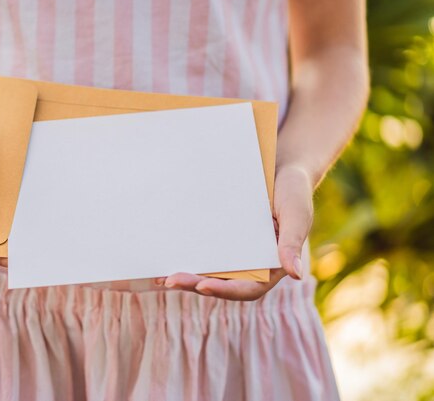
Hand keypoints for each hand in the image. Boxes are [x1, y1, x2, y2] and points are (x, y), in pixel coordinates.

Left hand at [156, 165, 313, 299]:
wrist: (279, 166)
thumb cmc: (293, 190)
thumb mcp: (296, 213)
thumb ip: (292, 242)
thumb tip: (296, 275)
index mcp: (272, 266)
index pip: (249, 287)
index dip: (225, 290)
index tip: (203, 286)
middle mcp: (251, 264)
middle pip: (221, 283)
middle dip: (195, 284)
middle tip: (170, 280)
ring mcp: (234, 252)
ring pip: (209, 270)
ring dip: (186, 275)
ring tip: (160, 275)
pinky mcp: (221, 237)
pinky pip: (202, 249)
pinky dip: (185, 254)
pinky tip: (165, 254)